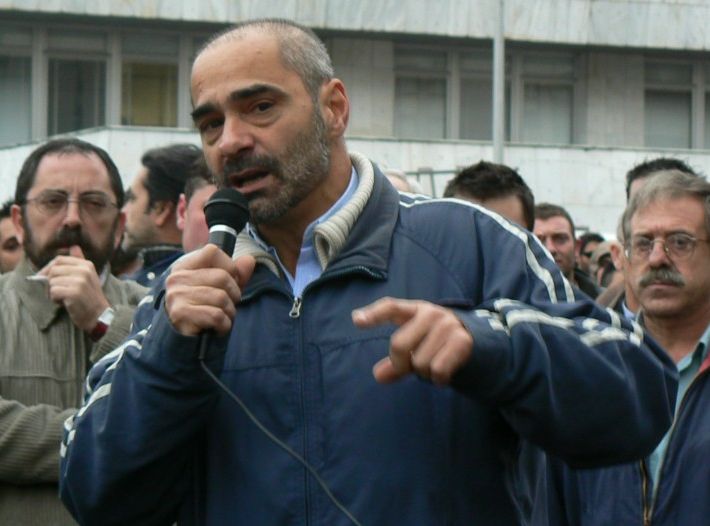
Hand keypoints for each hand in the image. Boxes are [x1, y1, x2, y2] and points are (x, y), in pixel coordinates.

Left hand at [38, 245, 109, 331]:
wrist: (99, 315)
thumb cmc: (90, 297)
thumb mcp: (88, 276)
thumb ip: (80, 261)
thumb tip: (74, 246)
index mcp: (86, 264)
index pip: (59, 260)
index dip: (48, 268)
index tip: (46, 279)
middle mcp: (84, 270)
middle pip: (53, 270)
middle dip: (50, 282)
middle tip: (57, 292)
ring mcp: (80, 281)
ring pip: (52, 282)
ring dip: (52, 292)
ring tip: (63, 298)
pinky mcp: (74, 292)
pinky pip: (53, 291)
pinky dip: (55, 299)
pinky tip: (64, 303)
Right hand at [165, 244, 255, 335]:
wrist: (183, 338)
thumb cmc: (204, 308)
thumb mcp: (221, 288)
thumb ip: (236, 273)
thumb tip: (250, 259)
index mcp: (185, 266)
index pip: (212, 251)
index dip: (229, 266)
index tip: (230, 281)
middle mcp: (177, 278)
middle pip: (222, 276)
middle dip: (234, 294)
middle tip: (228, 304)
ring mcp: (176, 295)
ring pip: (221, 297)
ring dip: (230, 311)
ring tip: (223, 316)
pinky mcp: (180, 313)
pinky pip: (216, 315)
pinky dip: (224, 324)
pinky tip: (218, 327)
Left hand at [352, 297, 473, 384]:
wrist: (476, 342)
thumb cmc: (436, 343)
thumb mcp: (415, 347)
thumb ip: (396, 362)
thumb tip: (378, 376)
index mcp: (415, 310)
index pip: (390, 307)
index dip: (373, 314)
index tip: (356, 320)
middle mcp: (430, 313)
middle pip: (399, 345)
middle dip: (401, 363)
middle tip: (411, 366)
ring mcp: (447, 326)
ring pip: (419, 362)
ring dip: (424, 372)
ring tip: (434, 364)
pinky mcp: (462, 341)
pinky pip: (437, 370)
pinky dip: (438, 379)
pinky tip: (444, 374)